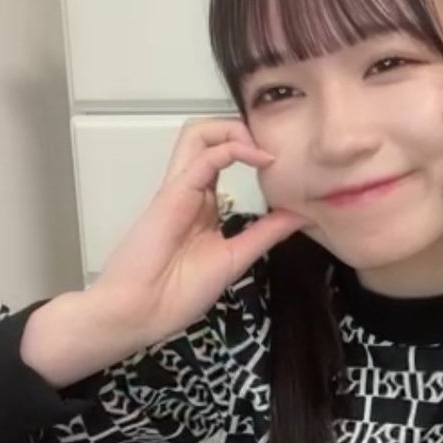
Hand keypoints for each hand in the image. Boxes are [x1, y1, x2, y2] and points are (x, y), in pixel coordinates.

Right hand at [91, 118, 310, 347]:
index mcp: (203, 203)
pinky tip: (259, 159)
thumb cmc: (178, 293)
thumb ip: (267, 232)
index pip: (223, 155)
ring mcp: (181, 188)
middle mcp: (192, 189)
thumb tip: (302, 215)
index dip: (251, 149)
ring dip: (233, 128)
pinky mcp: (174, 192)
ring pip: (199, 133)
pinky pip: (204, 156)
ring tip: (263, 149)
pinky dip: (235, 148)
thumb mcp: (237, 257)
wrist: (140, 314)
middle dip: (242, 128)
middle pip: (208, 135)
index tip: (284, 163)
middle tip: (274, 147)